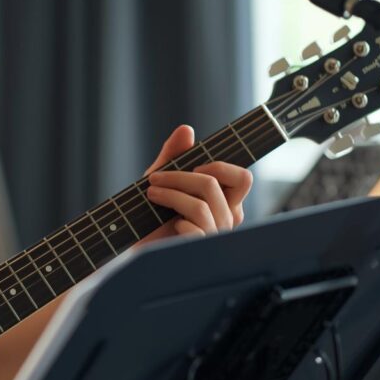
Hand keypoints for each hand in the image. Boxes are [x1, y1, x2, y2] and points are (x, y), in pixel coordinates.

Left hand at [138, 125, 252, 242]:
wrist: (137, 248)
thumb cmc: (153, 215)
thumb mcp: (160, 179)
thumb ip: (173, 155)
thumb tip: (186, 130)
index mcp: (225, 201)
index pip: (242, 178)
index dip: (218, 167)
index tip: (192, 166)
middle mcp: (226, 219)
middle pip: (215, 185)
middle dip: (180, 176)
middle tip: (156, 178)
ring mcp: (215, 236)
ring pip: (201, 205)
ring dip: (170, 194)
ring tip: (151, 194)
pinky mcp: (200, 250)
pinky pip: (195, 228)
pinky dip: (176, 219)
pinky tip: (167, 224)